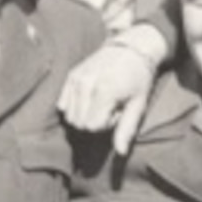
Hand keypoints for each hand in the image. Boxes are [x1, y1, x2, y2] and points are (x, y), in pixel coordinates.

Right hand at [58, 26, 165, 155]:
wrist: (131, 48)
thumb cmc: (138, 79)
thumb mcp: (138, 105)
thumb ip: (126, 130)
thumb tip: (121, 153)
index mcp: (104, 91)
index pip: (91, 127)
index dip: (106, 124)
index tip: (118, 111)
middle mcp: (86, 83)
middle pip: (79, 123)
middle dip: (94, 121)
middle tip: (109, 106)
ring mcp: (76, 78)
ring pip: (69, 116)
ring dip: (85, 114)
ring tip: (101, 101)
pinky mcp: (71, 75)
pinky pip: (63, 104)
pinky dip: (75, 106)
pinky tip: (91, 96)